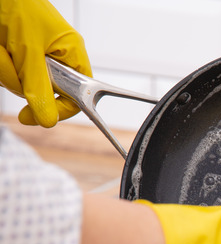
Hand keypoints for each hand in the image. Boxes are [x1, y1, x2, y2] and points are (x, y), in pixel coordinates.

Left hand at [0, 0, 91, 126]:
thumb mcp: (29, 50)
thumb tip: (49, 119)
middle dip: (19, 80)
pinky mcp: (15, 52)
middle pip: (42, 89)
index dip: (58, 108)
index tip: (34, 115)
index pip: (77, 94)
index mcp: (71, 52)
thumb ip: (39, 86)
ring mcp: (33, 55)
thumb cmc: (17, 5)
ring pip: (19, 81)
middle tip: (10, 61)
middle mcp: (55, 55)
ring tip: (2, 47)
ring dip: (4, 69)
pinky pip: (7, 72)